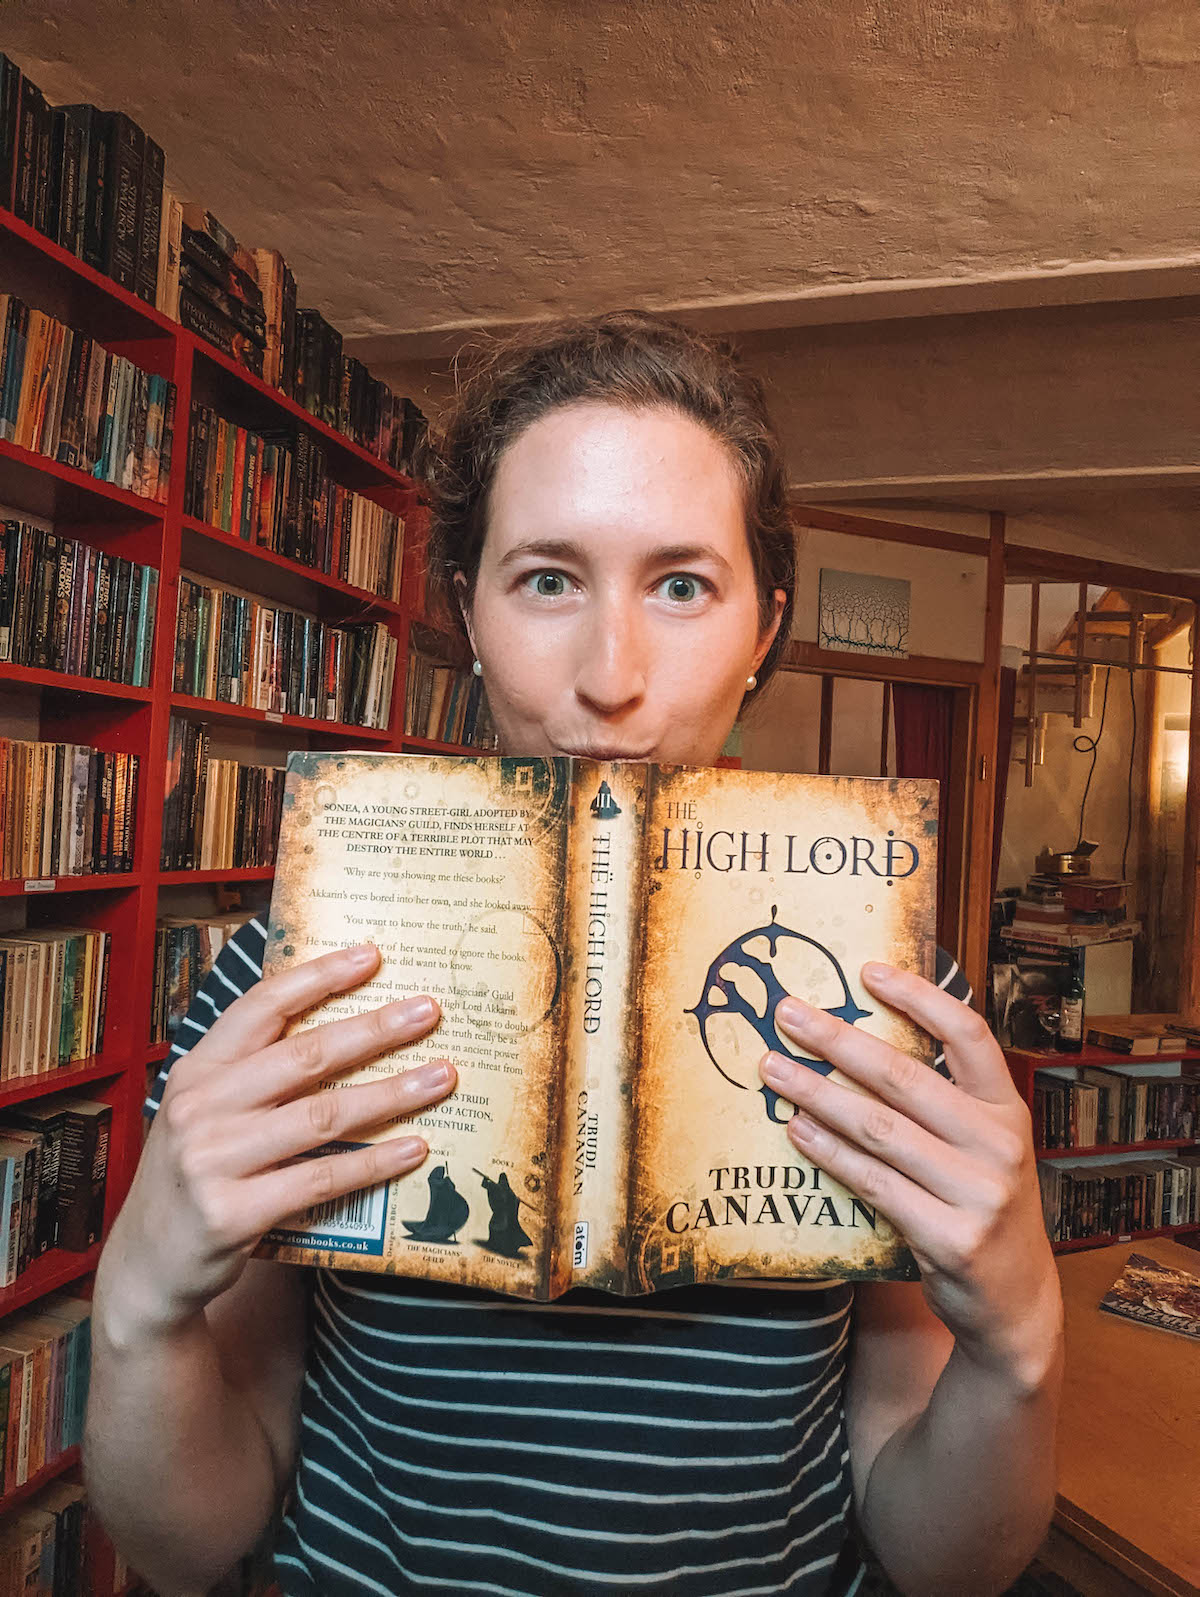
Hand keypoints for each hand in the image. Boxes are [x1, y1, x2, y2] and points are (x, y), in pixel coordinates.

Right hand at [102, 942, 455, 1335]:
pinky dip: (373, 1161)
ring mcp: (212, 1161)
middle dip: (374, 1029)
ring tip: (441, 1077)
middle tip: (428, 1011)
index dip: (318, 977)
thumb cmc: (197, 1175)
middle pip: (305, 1056)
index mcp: (197, 1070)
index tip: (372, 956)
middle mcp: (200, 1107)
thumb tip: (344, 1029)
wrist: (148, 1266)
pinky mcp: (233, 1214)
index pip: (262, 1007)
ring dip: (390, 1094)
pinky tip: (414, 1147)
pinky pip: (320, 1179)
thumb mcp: (205, 1112)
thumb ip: (255, 1074)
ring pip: (322, 1115)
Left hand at [759, 961, 1061, 1390]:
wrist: (1015, 1302)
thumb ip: (942, 1102)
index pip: (969, 1035)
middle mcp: (999, 1146)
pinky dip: (830, 1153)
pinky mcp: (950, 1238)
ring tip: (774, 1068)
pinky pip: (873, 1183)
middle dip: (838, 1040)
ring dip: (818, 1094)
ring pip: (879, 1130)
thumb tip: (857, 1044)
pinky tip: (797, 1130)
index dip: (920, 998)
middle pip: (905, 1078)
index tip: (868, 971)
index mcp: (1008, 1110)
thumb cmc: (980, 1205)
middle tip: (788, 1014)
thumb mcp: (982, 1147)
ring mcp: (978, 1194)